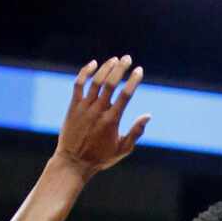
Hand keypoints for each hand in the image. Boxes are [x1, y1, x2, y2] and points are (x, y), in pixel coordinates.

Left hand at [54, 55, 150, 175]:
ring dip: (105, 68)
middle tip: (127, 58)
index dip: (133, 81)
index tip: (139, 70)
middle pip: (110, 84)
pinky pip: (78, 85)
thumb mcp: (123, 149)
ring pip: (95, 82)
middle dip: (120, 69)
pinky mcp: (73, 107)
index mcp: (112, 121)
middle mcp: (98, 111)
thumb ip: (136, 132)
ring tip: (115, 60)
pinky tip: (94, 64)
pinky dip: (85, 73)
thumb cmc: (101, 157)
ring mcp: (84, 108)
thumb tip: (148, 116)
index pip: (125, 95)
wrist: (73, 162)